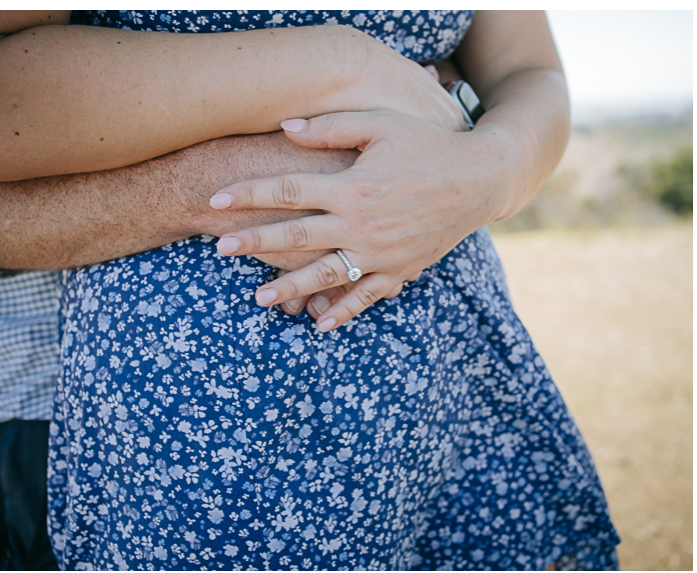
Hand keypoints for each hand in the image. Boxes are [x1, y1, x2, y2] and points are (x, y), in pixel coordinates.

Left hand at [209, 108, 494, 330]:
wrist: (479, 179)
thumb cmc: (428, 144)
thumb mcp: (380, 124)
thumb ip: (331, 127)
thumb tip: (284, 127)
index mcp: (352, 186)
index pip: (288, 191)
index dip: (249, 195)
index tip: (217, 200)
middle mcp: (361, 225)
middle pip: (297, 237)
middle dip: (256, 244)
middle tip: (220, 250)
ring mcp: (380, 253)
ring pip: (325, 276)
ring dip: (290, 289)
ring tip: (258, 298)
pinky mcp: (399, 270)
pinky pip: (366, 296)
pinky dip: (343, 312)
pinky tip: (319, 324)